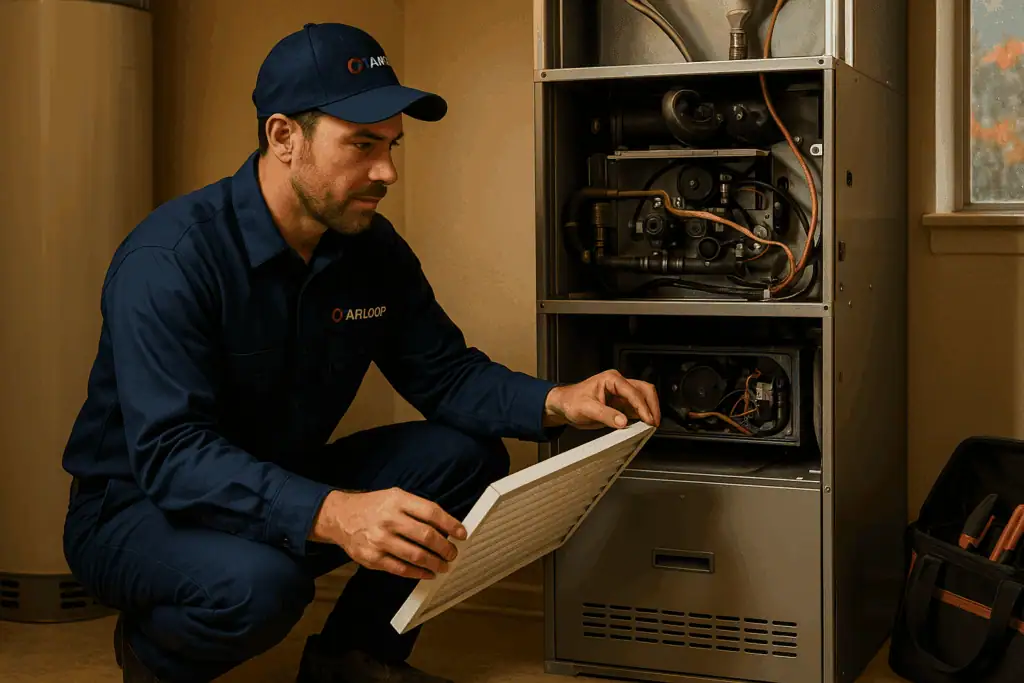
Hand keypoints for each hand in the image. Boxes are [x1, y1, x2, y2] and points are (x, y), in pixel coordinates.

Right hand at [309, 488, 466, 579]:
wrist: (340, 517)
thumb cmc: (374, 506)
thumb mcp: (395, 496)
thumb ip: (418, 509)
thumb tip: (446, 526)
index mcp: (397, 500)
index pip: (431, 512)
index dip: (450, 524)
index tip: (462, 534)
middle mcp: (389, 519)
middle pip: (426, 536)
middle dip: (445, 548)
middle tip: (453, 553)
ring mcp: (380, 540)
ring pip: (416, 555)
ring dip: (435, 563)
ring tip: (444, 565)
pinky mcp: (372, 558)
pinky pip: (401, 569)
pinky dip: (418, 573)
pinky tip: (427, 573)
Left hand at [543, 369, 660, 429]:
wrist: (564, 406)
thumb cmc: (571, 401)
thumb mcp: (586, 408)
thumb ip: (605, 415)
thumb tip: (622, 421)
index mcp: (611, 379)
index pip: (633, 391)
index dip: (642, 406)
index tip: (648, 419)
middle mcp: (619, 384)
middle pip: (644, 390)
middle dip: (652, 405)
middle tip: (654, 422)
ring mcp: (621, 395)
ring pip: (643, 398)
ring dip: (649, 410)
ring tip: (651, 425)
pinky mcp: (621, 405)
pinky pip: (636, 409)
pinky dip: (642, 416)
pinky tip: (643, 426)